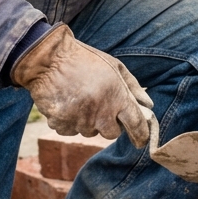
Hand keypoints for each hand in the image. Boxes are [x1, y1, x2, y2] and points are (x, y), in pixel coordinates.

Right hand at [12, 24, 152, 145]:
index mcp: (117, 97)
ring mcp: (79, 121)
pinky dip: (71, 121)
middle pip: (112, 133)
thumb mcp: (115, 66)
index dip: (141, 135)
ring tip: (81, 98)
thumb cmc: (85, 60)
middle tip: (102, 106)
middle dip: (110, 123)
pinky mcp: (61, 125)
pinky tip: (68, 102)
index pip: (136, 125)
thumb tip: (148, 106)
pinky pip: (72, 130)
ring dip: (89, 121)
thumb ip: (134, 87)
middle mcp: (100, 113)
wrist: (49, 59)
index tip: (141, 139)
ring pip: (90, 131)